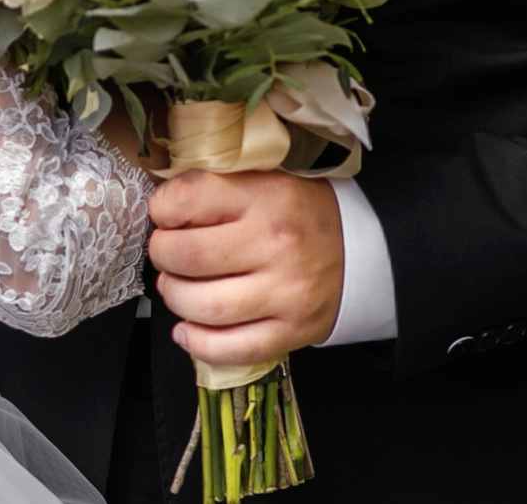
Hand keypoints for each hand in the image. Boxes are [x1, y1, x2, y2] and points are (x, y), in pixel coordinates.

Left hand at [148, 171, 344, 367]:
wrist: (366, 249)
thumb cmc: (302, 212)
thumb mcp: (267, 179)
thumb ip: (219, 184)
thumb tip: (161, 202)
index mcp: (267, 195)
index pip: (190, 198)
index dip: (162, 208)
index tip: (163, 214)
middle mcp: (277, 243)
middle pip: (188, 256)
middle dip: (162, 256)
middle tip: (165, 253)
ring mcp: (286, 292)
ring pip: (205, 307)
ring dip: (175, 298)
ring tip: (176, 288)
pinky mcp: (293, 330)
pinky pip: (233, 348)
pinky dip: (199, 343)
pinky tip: (187, 330)